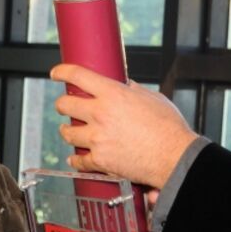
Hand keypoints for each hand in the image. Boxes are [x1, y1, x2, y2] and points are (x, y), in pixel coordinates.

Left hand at [51, 64, 198, 188]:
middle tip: (65, 106)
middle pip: (64, 105)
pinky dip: (76, 159)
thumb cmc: (169, 127)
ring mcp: (97, 138)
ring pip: (67, 133)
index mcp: (113, 94)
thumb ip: (133, 90)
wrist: (174, 156)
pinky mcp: (100, 160)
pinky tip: (75, 157)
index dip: (62, 71)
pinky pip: (78, 160)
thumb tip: (125, 85)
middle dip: (62, 105)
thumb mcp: (152, 97)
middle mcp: (100, 114)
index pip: (78, 75)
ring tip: (69, 131)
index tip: (56, 73)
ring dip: (67, 131)